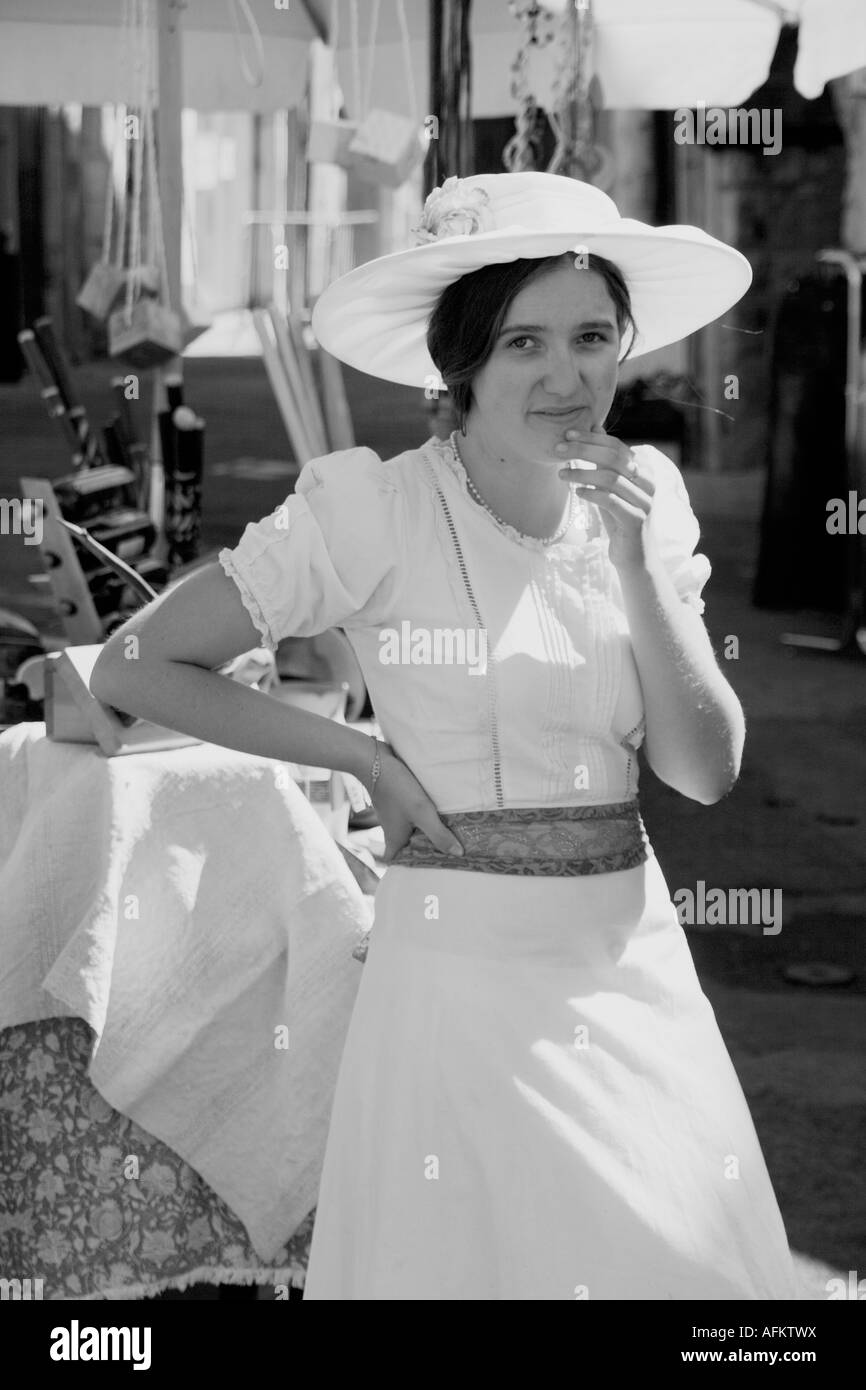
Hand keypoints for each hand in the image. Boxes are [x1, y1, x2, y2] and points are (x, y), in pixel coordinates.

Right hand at [362, 741, 463, 862]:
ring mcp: (394, 815)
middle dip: (426, 850)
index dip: (411, 868)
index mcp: (395, 839)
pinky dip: (423, 817)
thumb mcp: (422, 812)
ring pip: (411, 830)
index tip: (430, 869)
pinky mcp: (397, 801)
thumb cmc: (397, 789)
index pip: (400, 863)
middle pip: (409, 847)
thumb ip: (439, 834)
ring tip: (448, 832)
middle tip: (448, 852)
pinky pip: (411, 816)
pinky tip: (437, 811)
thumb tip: (458, 854)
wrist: (374, 760)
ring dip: (426, 832)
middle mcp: (392, 830)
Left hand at [556, 424, 655, 569]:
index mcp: (644, 471)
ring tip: (561, 473)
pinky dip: (591, 493)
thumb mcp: (611, 486)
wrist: (633, 558)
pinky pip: (611, 501)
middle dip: (584, 450)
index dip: (592, 438)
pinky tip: (577, 491)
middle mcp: (648, 484)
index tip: (568, 433)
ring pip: (611, 478)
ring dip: (582, 472)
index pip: (617, 446)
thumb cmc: (620, 520)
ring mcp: (644, 502)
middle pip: (614, 457)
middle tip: (558, 449)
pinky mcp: (635, 521)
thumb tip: (595, 426)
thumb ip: (606, 460)